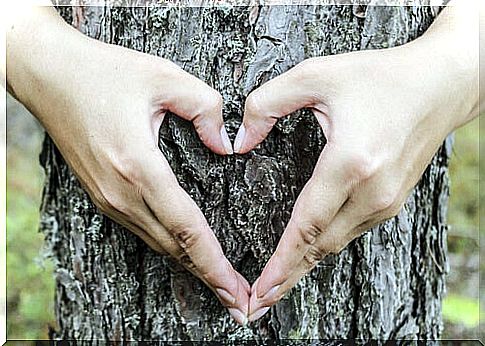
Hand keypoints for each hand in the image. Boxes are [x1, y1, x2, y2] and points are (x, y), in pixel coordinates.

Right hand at [7, 7, 248, 323]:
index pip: (187, 228)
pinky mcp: (102, 194)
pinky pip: (143, 230)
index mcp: (138, 165)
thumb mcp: (163, 76)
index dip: (215, 264)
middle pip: (174, 247)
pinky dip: (170, 247)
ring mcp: (108, 197)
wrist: (48, 75)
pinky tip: (187, 252)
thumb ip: (206, 107)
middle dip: (210, 277)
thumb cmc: (102, 72)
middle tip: (240, 302)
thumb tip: (227, 145)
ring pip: (158, 243)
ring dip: (191, 265)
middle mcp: (121, 192)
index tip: (237, 291)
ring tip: (220, 283)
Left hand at [234, 5, 477, 321]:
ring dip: (304, 265)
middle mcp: (372, 192)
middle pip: (319, 248)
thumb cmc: (382, 77)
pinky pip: (350, 231)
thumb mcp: (316, 74)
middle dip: (286, 277)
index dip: (279, 264)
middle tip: (256, 304)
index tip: (259, 292)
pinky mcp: (391, 201)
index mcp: (351, 163)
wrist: (441, 85)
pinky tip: (307, 252)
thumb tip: (239, 141)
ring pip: (335, 243)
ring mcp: (386, 201)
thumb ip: (267, 104)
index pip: (305, 227)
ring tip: (276, 284)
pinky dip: (323, 246)